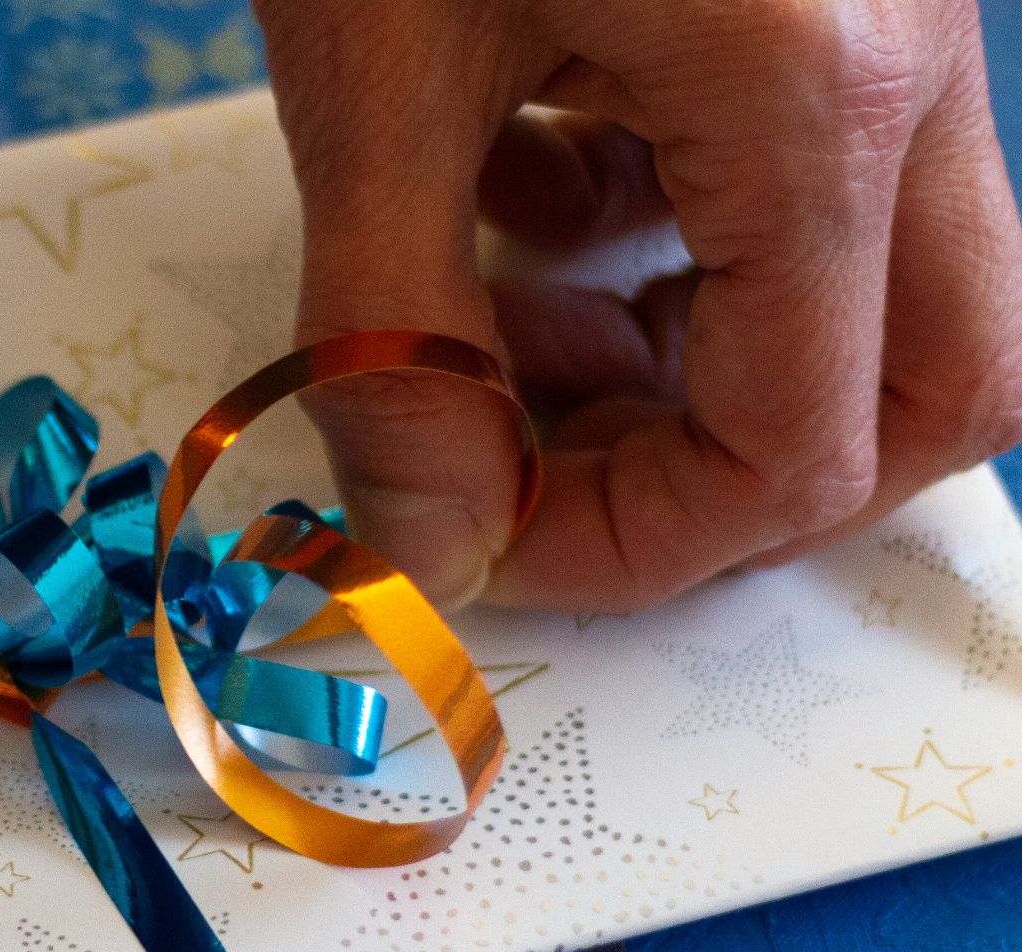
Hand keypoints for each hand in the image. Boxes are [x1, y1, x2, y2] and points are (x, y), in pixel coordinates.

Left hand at [256, 0, 1021, 609]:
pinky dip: (671, 233)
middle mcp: (911, 55)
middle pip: (936, 377)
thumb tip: (429, 542)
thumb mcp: (372, 71)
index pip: (800, 444)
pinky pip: (804, 168)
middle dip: (745, 469)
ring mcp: (893, 6)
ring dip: (698, 353)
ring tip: (500, 317)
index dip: (637, 540)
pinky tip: (521, 183)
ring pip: (883, 279)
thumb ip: (395, 332)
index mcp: (816, 91)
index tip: (484, 538)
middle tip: (559, 466)